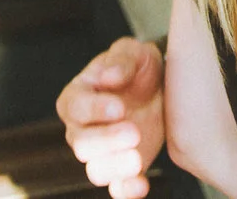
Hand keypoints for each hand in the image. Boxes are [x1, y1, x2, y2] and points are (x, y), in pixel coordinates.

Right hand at [58, 36, 165, 197]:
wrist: (160, 90)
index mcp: (77, 97)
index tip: (119, 107)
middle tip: (134, 133)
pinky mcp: (120, 170)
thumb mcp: (133, 52)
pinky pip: (117, 189)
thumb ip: (121, 59)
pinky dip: (126, 191)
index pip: (75, 107)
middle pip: (81, 144)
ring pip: (95, 170)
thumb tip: (107, 78)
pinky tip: (142, 185)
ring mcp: (100, 153)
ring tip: (137, 159)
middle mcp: (81, 129)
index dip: (95, 109)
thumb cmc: (138, 68)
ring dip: (115, 168)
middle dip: (106, 141)